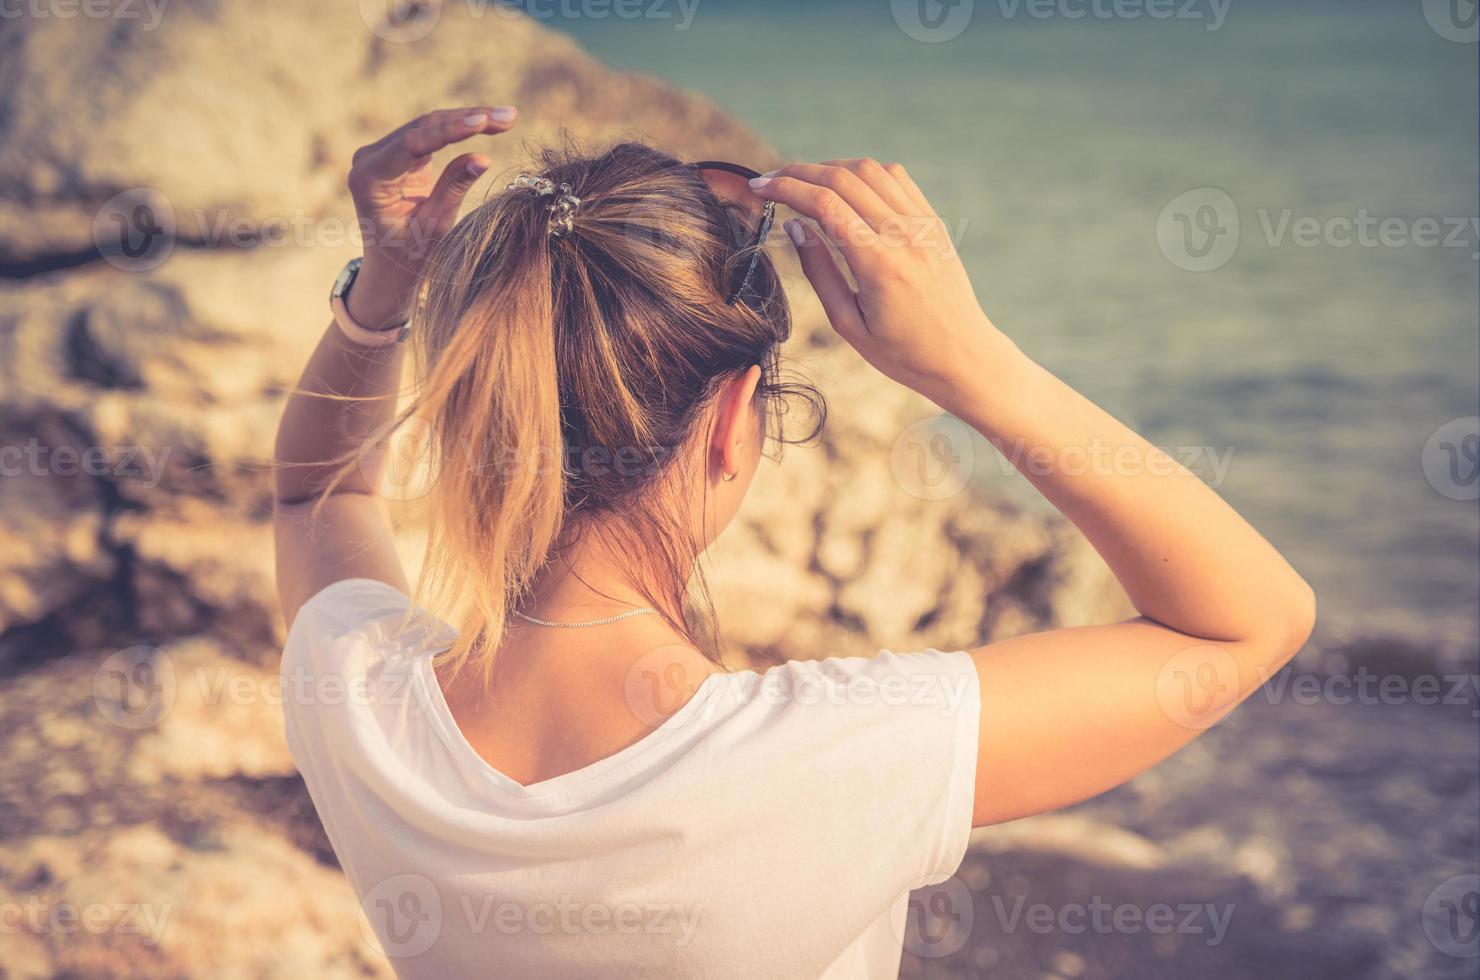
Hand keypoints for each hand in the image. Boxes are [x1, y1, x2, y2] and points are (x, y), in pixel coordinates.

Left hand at [344, 106, 517, 327]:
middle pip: (424, 127)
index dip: (451, 130)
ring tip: (507, 117)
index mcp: (369, 178)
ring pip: (430, 125)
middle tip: (509, 116)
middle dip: (467, 119)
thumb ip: (453, 188)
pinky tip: (489, 122)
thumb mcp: (434, 226)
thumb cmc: (410, 256)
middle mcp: (370, 158)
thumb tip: (483, 157)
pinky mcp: (398, 153)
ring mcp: (382, 153)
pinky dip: (460, 129)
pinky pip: (432, 134)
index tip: (483, 121)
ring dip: (468, 119)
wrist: (390, 268)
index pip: (413, 144)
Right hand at [750, 160, 1009, 404]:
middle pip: (843, 178)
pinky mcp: (934, 223)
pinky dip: (864, 172)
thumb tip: (795, 226)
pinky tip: (845, 185)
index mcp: (879, 264)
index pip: (824, 204)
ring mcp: (923, 224)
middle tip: (770, 179)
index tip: (758, 187)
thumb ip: (819, 272)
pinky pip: (896, 179)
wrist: (964, 356)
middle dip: (799, 171)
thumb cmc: (903, 353)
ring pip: (869, 170)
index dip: (785, 188)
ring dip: (830, 166)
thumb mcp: (849, 325)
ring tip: (803, 181)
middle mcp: (904, 235)